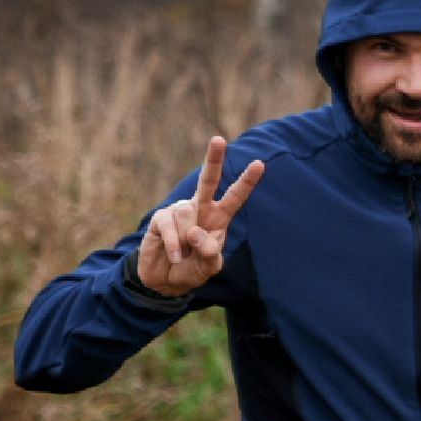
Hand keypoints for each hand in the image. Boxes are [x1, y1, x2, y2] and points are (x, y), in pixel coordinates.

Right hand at [137, 136, 264, 295]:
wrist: (166, 281)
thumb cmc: (193, 269)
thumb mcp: (209, 266)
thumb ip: (209, 251)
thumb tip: (195, 231)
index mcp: (219, 217)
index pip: (235, 197)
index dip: (247, 182)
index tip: (259, 164)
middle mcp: (200, 208)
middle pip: (208, 181)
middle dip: (213, 160)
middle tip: (219, 139)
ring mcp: (179, 211)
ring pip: (186, 215)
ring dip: (187, 240)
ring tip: (184, 255)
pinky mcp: (161, 218)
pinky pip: (169, 225)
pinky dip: (174, 244)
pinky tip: (175, 255)